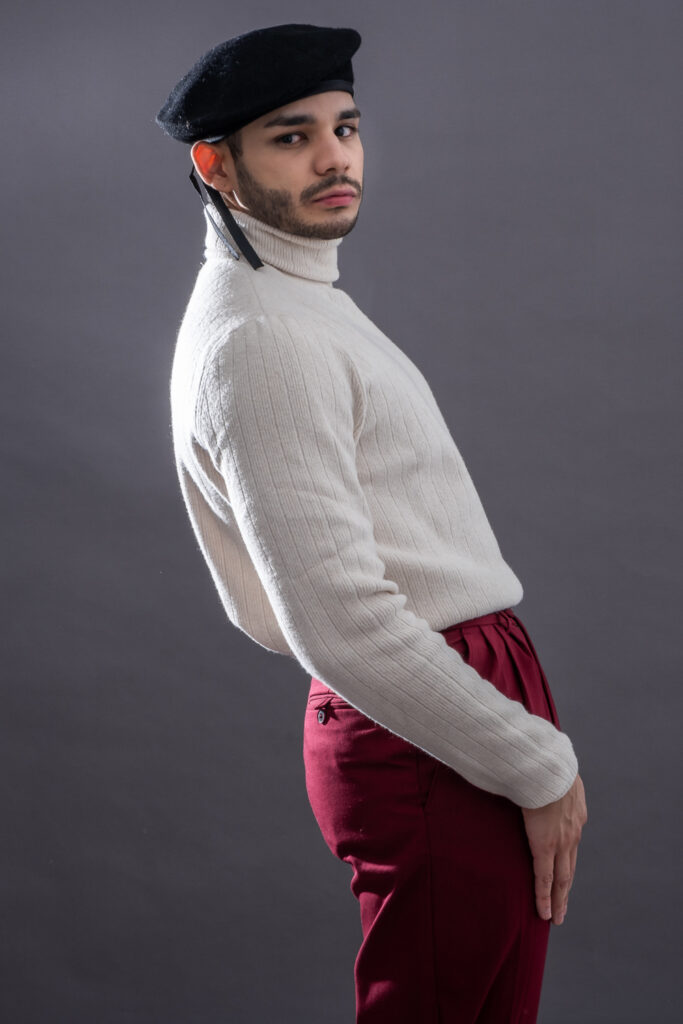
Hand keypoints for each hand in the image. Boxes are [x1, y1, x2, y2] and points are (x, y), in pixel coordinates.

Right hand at [521, 773, 586, 924]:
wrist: (548, 768)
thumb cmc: (547, 765)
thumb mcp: (556, 774)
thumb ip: (551, 782)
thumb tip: (539, 776)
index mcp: (576, 816)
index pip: (572, 845)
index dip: (567, 862)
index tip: (565, 876)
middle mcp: (573, 834)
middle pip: (570, 868)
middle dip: (566, 889)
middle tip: (563, 908)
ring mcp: (561, 843)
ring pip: (562, 879)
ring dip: (559, 899)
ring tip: (555, 916)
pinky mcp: (545, 847)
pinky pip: (545, 878)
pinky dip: (545, 897)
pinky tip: (543, 912)